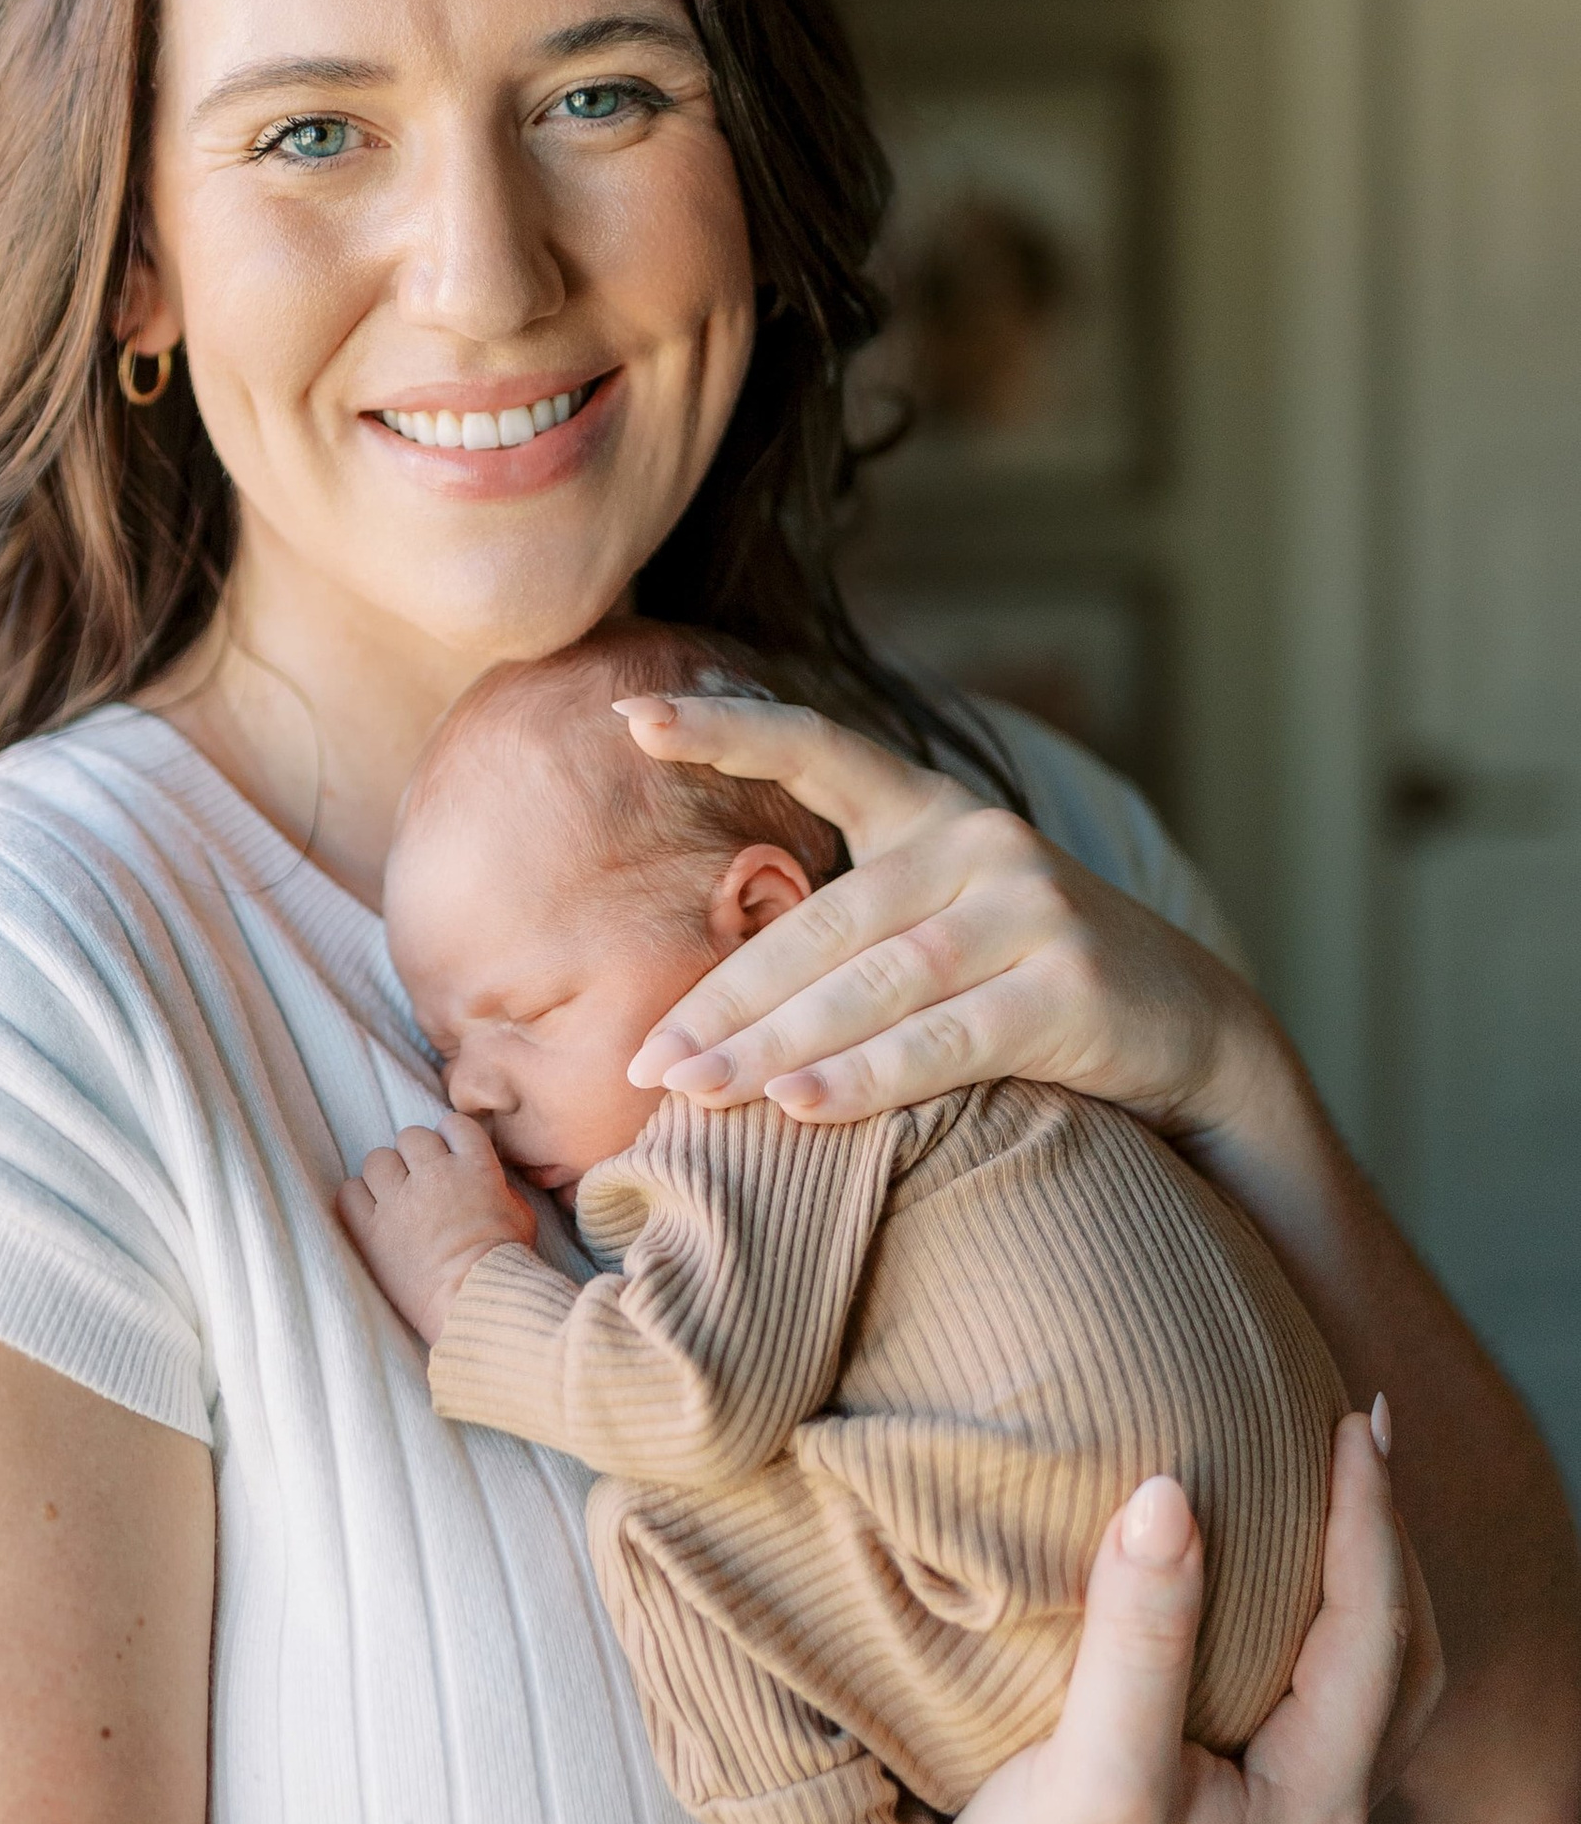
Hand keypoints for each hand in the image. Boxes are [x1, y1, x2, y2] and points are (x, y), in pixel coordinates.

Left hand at [333, 1115, 535, 1343]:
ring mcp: (399, 1201)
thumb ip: (501, 1188)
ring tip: (396, 1199)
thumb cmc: (507, 1265)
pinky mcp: (372, 1231)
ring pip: (377, 1159)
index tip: (449, 1157)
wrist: (476, 1302)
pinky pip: (349, 1193)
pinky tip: (372, 1214)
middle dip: (416, 1157)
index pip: (453, 1126)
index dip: (449, 1139)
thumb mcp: (522, 1217)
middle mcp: (434, 1174)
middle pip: (411, 1138)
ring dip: (386, 1175)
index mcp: (475, 1167)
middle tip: (422, 1183)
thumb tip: (488, 1181)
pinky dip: (357, 1199)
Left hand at [612, 692, 1271, 1137]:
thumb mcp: (940, 928)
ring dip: (774, 1045)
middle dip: (725, 1000)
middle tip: (642, 1065)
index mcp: (934, 812)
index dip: (730, 729)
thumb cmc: (1025, 985)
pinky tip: (797, 1107)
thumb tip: (697, 1008)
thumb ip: (846, 934)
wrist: (1191, 1031)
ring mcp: (1033, 909)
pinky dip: (866, 1077)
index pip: (823, 751)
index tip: (634, 716)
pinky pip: (945, 1039)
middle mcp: (981, 843)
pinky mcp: (1071, 989)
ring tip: (692, 1091)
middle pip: (823, 923)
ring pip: (874, 982)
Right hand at [915, 1417, 1412, 1823]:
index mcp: (1313, 1803)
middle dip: (1390, 1543)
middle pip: (1400, 1657)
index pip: (1372, 1628)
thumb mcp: (1094, 1766)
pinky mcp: (1222, 1821)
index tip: (1347, 1417)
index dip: (1368, 1514)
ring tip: (1331, 1496)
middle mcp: (1316, 1818)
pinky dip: (1313, 1629)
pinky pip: (1309, 1704)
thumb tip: (1171, 1492)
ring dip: (1362, 1586)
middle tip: (1359, 1435)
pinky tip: (1260, 1597)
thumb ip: (1141, 1633)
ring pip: (1364, 1685)